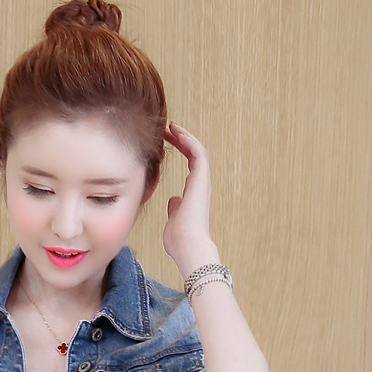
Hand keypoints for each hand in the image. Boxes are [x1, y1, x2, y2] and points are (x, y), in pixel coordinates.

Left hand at [162, 123, 218, 275]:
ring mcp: (203, 182)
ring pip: (198, 151)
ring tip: (171, 125)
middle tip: (168, 128)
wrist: (187, 246)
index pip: (190, 165)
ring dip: (185, 136)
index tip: (167, 140)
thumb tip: (173, 200)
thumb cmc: (178, 239)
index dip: (180, 150)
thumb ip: (174, 209)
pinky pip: (199, 154)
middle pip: (194, 154)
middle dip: (182, 139)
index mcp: (194, 193)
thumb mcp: (173, 220)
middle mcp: (201, 185)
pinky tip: (178, 132)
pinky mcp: (202, 180)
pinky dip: (190, 141)